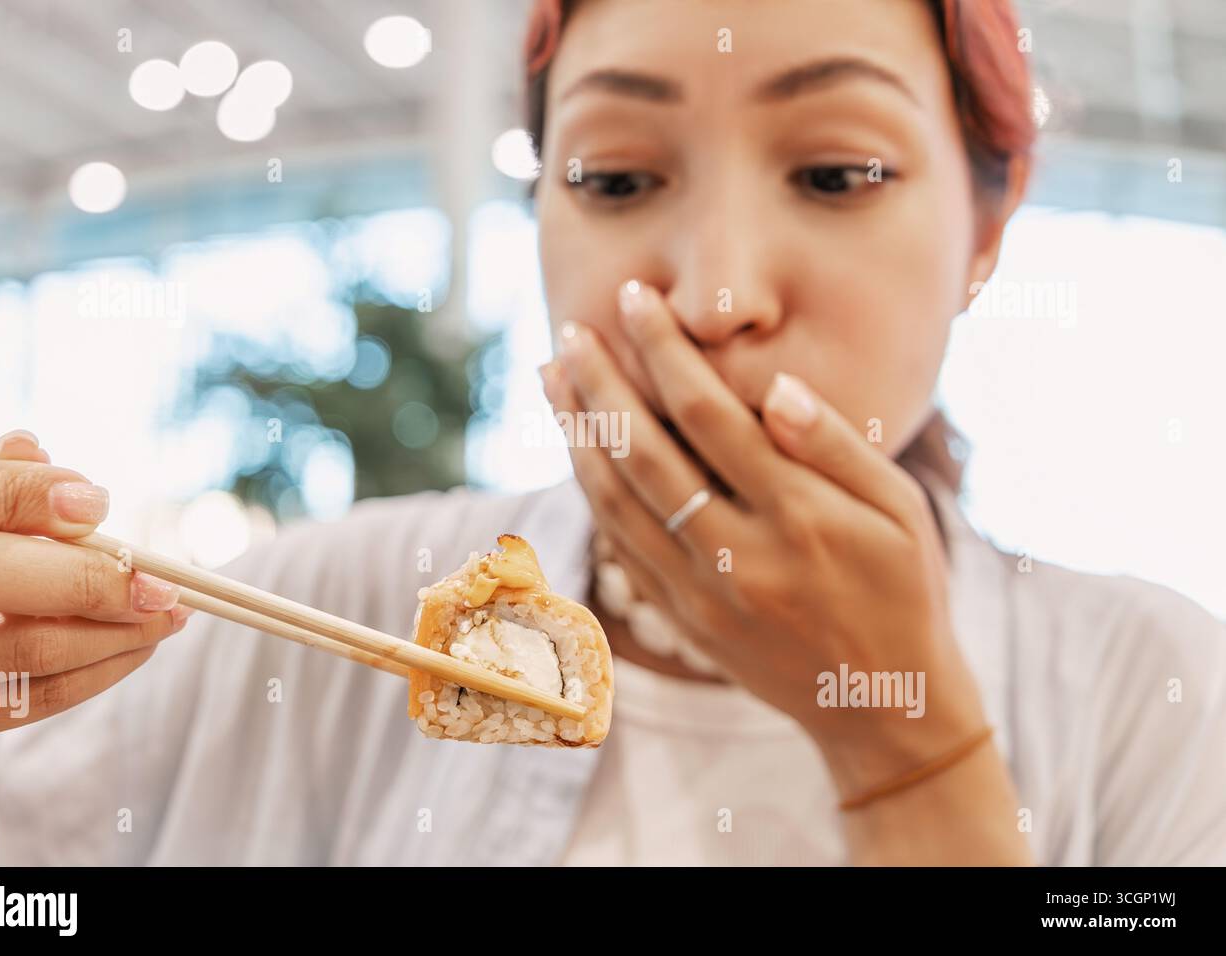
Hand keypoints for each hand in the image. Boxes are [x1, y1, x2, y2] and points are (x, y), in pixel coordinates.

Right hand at [0, 430, 189, 760]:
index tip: (97, 503)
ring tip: (168, 614)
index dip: (19, 494)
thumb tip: (37, 456)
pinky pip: (24, 701)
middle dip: (86, 574)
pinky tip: (129, 646)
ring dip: (114, 633)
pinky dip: (91, 672)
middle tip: (166, 582)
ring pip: (18, 648)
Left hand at [541, 282, 987, 797]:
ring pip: (617, 503)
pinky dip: (592, 494)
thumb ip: (836, 446)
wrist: (882, 705)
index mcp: (800, 517)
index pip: (710, 415)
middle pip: (645, 455)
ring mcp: (702, 595)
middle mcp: (739, 556)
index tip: (635, 300)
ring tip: (552, 380)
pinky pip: (621, 549)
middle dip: (600, 385)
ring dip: (577, 436)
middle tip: (570, 331)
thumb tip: (775, 387)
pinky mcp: (683, 621)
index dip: (664, 351)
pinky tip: (577, 452)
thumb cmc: (903, 590)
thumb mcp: (900, 511)